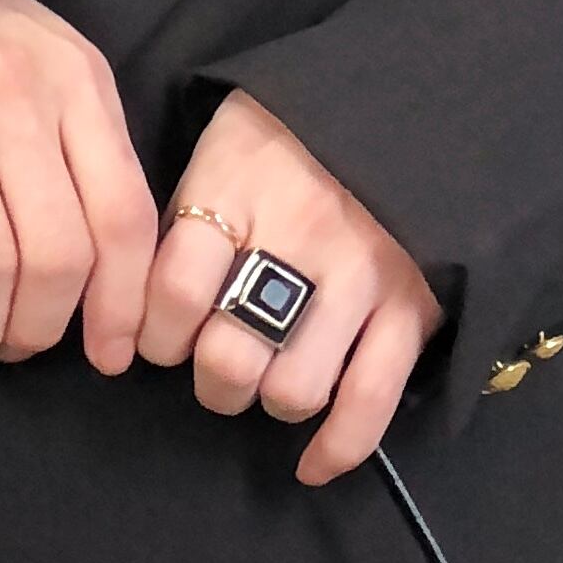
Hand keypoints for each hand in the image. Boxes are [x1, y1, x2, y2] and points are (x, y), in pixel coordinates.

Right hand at [0, 0, 158, 387]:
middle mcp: (19, 110)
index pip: (120, 217)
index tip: (111, 354)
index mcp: (80, 92)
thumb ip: (98, 162)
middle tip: (29, 344)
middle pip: (56, 253)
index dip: (122, 302)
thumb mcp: (71, 81)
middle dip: (45, 324)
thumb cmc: (0, 51)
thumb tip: (120, 284)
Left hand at [139, 93, 442, 484]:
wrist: (421, 96)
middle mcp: (299, 236)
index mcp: (240, 187)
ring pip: (293, 387)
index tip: (156, 340)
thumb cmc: (303, 123)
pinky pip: (370, 401)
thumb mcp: (231, 135)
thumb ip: (191, 204)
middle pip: (229, 356)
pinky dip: (338, 447)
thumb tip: (142, 288)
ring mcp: (362, 276)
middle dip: (211, 379)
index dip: (153, 334)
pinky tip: (312, 466)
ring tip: (268, 381)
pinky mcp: (414, 307)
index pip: (172, 290)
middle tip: (214, 366)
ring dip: (269, 400)